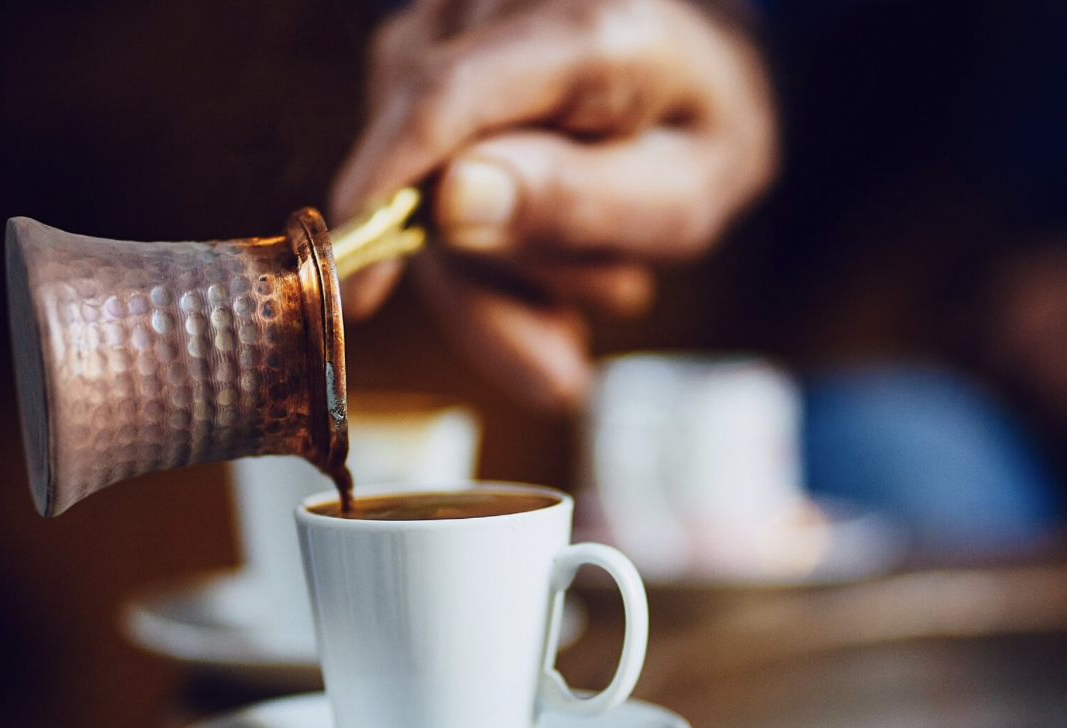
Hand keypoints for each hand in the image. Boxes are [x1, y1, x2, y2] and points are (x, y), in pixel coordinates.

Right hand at [330, 0, 777, 410]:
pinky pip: (420, 170)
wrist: (705, 76)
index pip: (443, 101)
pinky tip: (550, 279)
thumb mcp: (682, 195)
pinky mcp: (429, 58)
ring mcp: (456, 22)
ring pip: (417, 177)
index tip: (361, 296)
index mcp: (586, 25)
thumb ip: (574, 200)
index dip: (386, 200)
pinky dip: (479, 247)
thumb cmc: (702, 135)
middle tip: (564, 354)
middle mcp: (501, 0)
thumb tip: (446, 203)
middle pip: (425, 158)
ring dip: (492, 270)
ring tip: (586, 291)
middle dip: (488, 274)